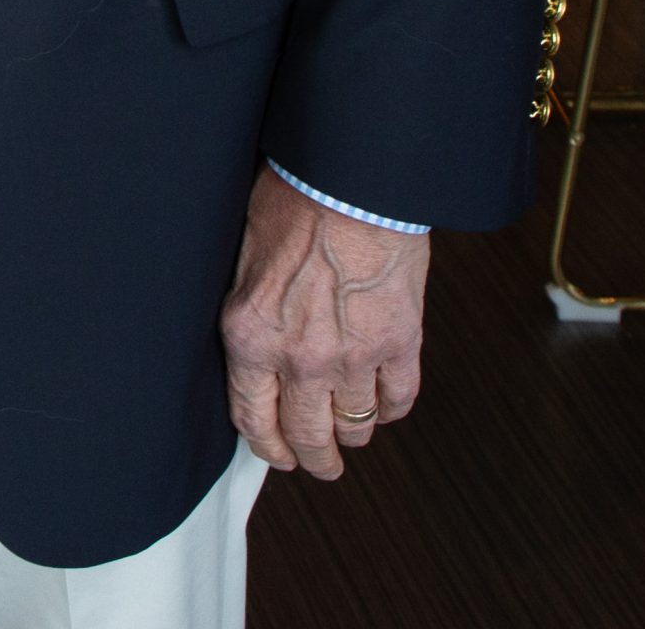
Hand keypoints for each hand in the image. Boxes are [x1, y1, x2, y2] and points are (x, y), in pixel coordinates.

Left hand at [219, 165, 427, 478]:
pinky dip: (392, 408)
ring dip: (354, 434)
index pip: (252, 418)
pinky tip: (386, 403)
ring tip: (352, 432)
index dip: (267, 446)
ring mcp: (354, 358)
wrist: (351, 179)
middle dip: (314, 459)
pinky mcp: (399, 344)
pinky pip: (399, 400)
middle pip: (307, 437)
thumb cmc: (292, 198)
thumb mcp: (245, 255)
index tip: (278, 456)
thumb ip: (250, 309)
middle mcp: (299, 358)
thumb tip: (252, 343)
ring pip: (356, 426)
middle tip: (320, 464)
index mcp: (251, 335)